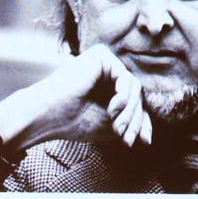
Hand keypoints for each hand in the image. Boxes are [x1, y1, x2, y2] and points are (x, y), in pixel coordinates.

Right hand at [0, 44, 152, 151]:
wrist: (48, 115)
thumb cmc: (72, 122)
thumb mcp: (110, 127)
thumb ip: (130, 125)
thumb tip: (150, 137)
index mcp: (106, 85)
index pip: (134, 100)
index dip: (140, 121)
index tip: (140, 142)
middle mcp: (106, 71)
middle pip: (137, 93)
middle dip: (135, 119)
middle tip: (126, 138)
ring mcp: (104, 62)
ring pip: (134, 87)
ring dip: (130, 111)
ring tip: (116, 127)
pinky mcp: (101, 56)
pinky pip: (126, 78)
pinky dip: (124, 97)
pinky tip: (112, 109)